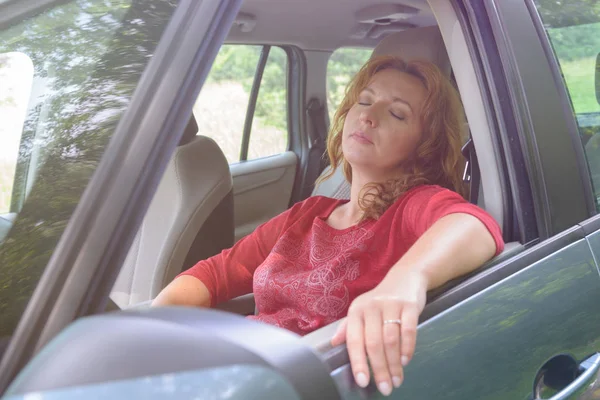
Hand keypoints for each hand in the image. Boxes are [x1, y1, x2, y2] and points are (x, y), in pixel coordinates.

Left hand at [330, 270, 427, 396]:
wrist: (405, 278)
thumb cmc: (380, 300)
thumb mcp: (361, 310)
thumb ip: (348, 327)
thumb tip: (334, 343)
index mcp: (356, 311)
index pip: (354, 341)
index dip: (358, 362)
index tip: (363, 382)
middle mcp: (371, 307)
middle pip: (374, 343)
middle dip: (380, 369)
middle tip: (386, 388)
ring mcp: (391, 305)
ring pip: (391, 340)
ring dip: (395, 363)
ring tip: (397, 379)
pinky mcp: (409, 305)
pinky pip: (408, 330)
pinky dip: (407, 347)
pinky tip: (406, 360)